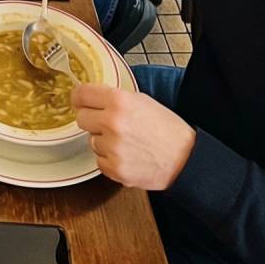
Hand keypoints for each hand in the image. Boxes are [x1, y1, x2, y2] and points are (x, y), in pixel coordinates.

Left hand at [72, 86, 195, 190]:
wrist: (185, 159)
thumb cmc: (167, 129)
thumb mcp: (142, 101)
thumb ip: (115, 98)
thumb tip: (93, 99)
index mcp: (119, 101)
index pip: (81, 94)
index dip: (79, 97)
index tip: (79, 101)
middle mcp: (112, 122)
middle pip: (81, 118)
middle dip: (92, 120)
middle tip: (108, 123)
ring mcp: (112, 148)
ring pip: (91, 141)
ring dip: (103, 141)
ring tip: (126, 142)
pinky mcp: (115, 169)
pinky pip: (99, 160)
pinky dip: (110, 159)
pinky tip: (127, 156)